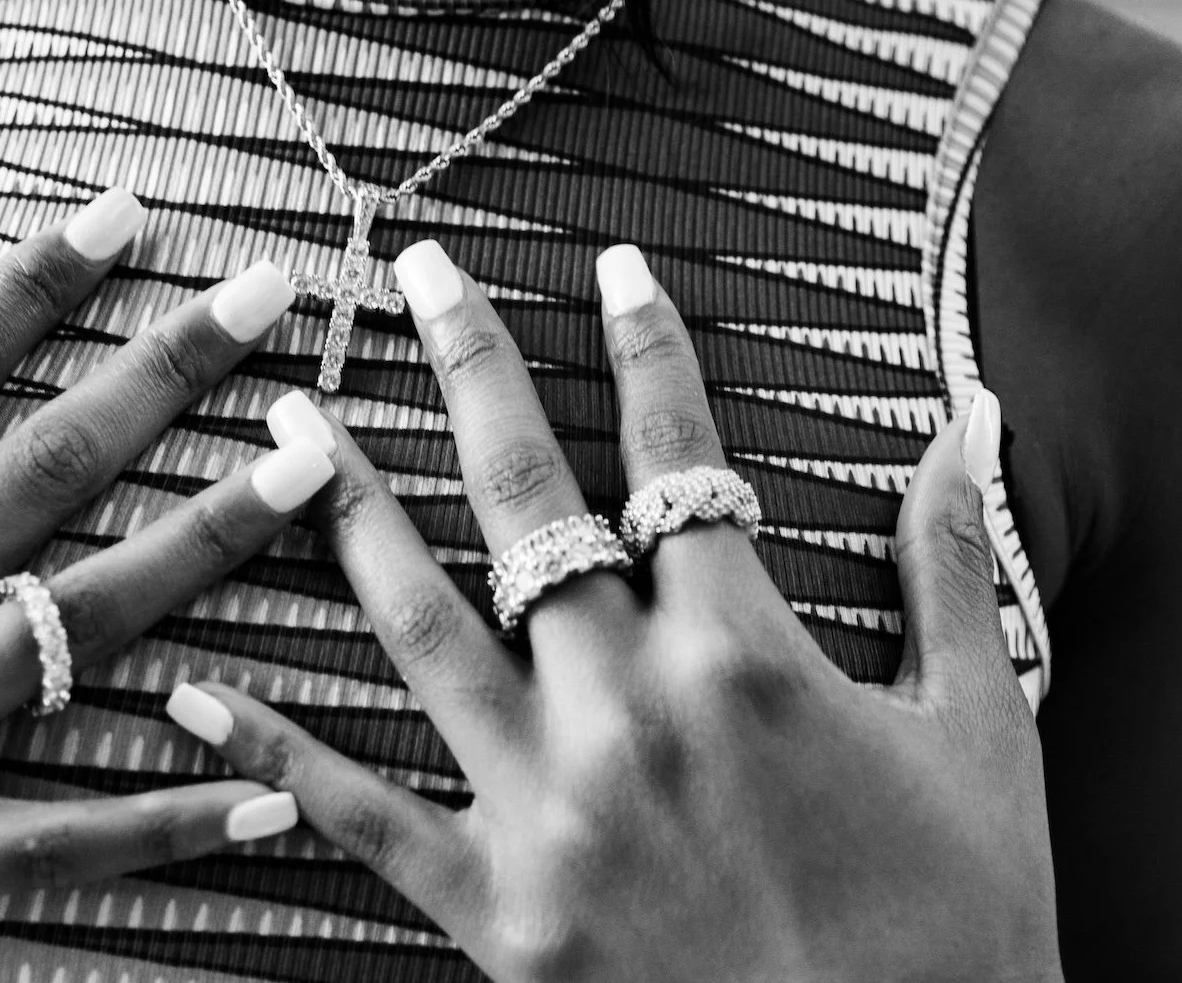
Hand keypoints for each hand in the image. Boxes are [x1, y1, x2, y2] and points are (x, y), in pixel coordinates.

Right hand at [0, 189, 330, 982]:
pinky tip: (273, 785)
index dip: (42, 282)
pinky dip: (172, 815)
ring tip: (318, 470)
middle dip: (170, 371)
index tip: (132, 214)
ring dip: (215, 536)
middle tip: (270, 297)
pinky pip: (65, 834)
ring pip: (89, 614)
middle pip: (47, 464)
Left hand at [164, 242, 1062, 981]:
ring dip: (352, 510)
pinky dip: (277, 750)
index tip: (610, 264)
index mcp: (748, 656)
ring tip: (292, 420)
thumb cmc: (959, 930)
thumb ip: (951, 572)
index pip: (679, 459)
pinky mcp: (498, 913)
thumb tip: (967, 425)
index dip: (647, 349)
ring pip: (425, 623)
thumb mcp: (983, 740)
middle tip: (416, 273)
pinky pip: (364, 817)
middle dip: (472, 370)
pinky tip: (199, 685)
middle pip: (530, 504)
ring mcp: (551, 810)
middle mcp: (630, 709)